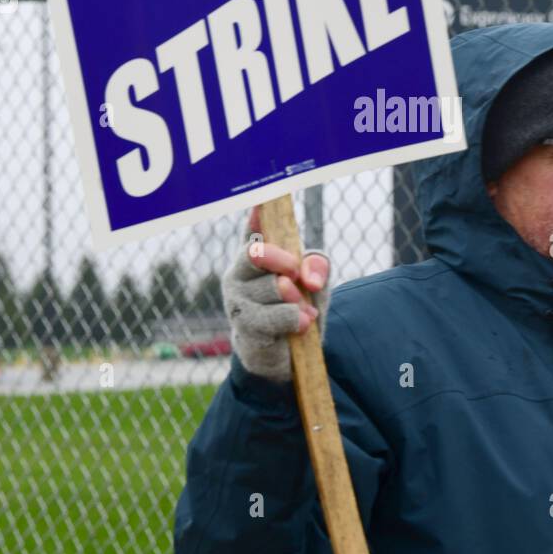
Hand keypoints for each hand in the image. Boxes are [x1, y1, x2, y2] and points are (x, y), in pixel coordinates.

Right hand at [222, 204, 330, 381]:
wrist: (286, 355)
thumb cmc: (297, 308)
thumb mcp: (315, 283)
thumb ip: (316, 267)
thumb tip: (307, 277)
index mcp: (256, 253)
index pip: (253, 227)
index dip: (257, 212)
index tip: (263, 198)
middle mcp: (240, 270)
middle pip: (258, 253)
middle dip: (285, 262)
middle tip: (296, 276)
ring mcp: (237, 298)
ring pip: (274, 287)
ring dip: (298, 301)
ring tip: (304, 312)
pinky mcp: (243, 324)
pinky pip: (276, 315)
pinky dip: (296, 319)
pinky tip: (301, 324)